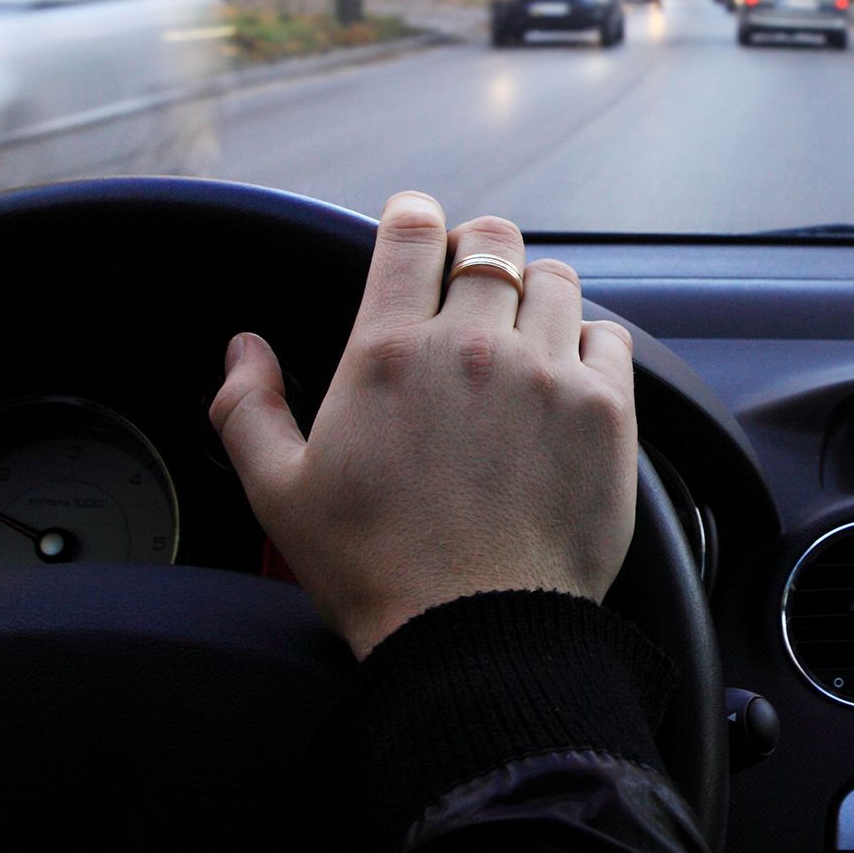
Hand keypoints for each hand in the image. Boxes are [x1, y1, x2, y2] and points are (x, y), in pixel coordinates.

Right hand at [209, 192, 638, 659]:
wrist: (476, 634)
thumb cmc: (374, 570)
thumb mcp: (279, 492)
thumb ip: (248, 407)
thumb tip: (244, 349)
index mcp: (390, 352)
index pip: (412, 234)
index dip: (415, 218)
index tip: (419, 226)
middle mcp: (474, 347)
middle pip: (494, 242)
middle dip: (481, 251)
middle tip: (474, 284)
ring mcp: (546, 373)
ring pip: (557, 280)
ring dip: (537, 295)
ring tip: (524, 336)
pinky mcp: (606, 409)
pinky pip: (609, 336)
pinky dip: (590, 345)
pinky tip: (568, 379)